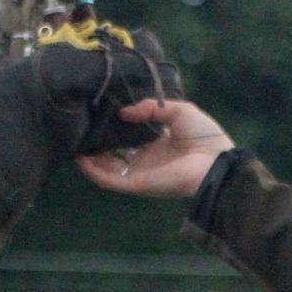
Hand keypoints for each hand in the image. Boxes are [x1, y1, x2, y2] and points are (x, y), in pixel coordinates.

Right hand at [74, 99, 233, 200]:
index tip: (96, 113)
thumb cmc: (204, 136)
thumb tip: (123, 111)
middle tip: (79, 125)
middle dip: (96, 141)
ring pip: (106, 167)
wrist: (218, 161)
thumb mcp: (177, 110)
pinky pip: (110, 179)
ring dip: (89, 156)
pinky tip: (80, 157)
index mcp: (156, 143)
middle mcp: (145, 159)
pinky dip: (93, 171)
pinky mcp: (137, 184)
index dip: (111, 126)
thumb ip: (151, 107)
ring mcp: (139, 173)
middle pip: (112, 152)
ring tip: (73, 141)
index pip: (126, 136)